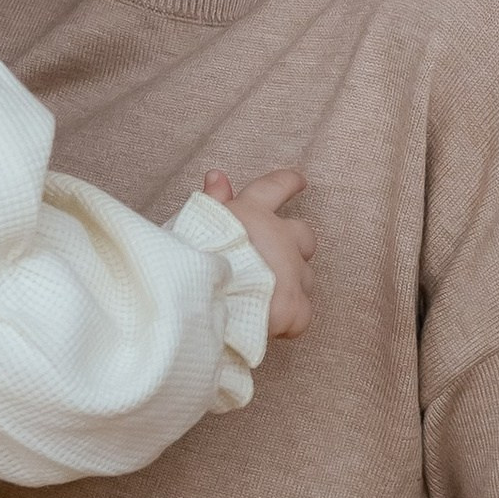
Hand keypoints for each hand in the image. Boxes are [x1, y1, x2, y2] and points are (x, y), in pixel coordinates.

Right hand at [206, 165, 315, 338]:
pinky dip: (289, 317)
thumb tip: (217, 176)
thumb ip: (212, 201)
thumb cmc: (194, 260)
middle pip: (304, 235)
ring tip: (264, 296)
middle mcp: (281, 238)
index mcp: (253, 213)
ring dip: (291, 282)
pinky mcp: (297, 308)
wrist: (203, 301)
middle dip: (295, 244)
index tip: (298, 181)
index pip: (276, 187)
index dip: (288, 182)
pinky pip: (301, 312)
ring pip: (305, 275)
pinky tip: (269, 322)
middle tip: (276, 258)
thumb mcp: (196, 224)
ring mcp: (293, 273)